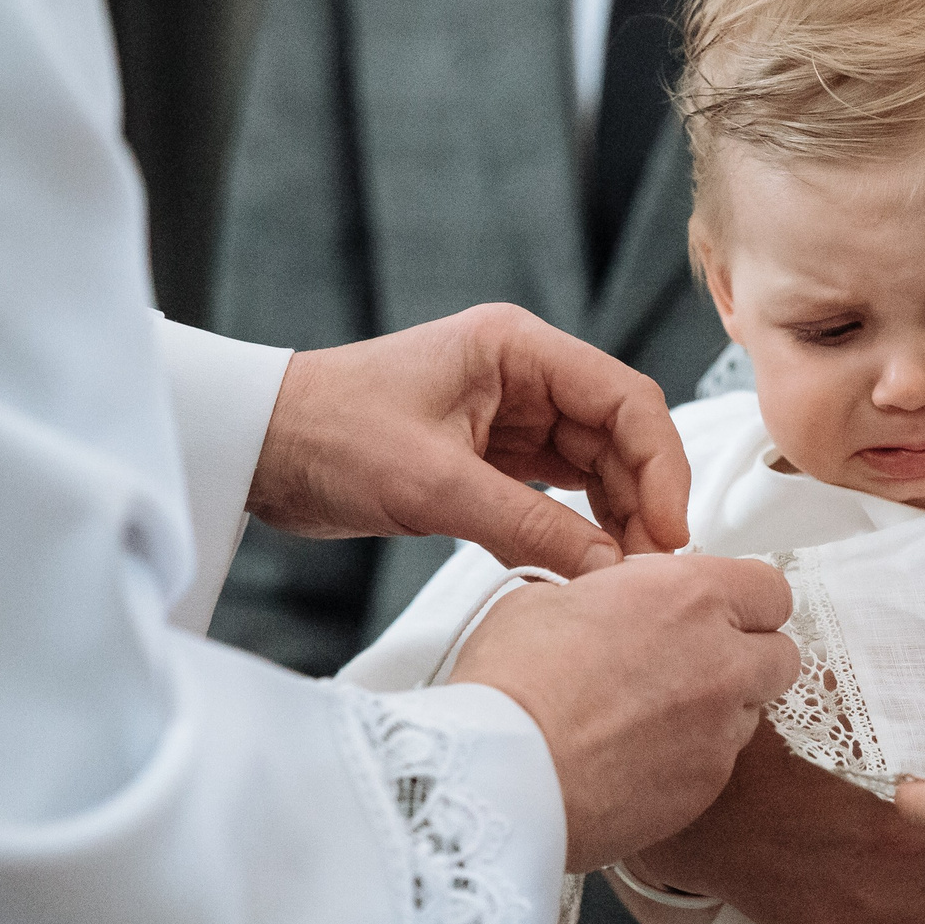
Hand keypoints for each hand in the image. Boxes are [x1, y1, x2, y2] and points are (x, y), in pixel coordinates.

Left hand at [245, 304, 690, 577]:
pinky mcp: (486, 458)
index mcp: (516, 348)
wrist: (255, 448)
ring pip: (593, 467)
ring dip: (612, 518)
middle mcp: (520, 376)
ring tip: (623, 575)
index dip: (660, 465)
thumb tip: (607, 569)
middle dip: (641, 499)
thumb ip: (530, 527)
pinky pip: (554, 492)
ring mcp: (506, 417)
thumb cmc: (324, 431)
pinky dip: (574, 528)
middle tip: (650, 566)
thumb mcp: (434, 484)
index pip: (626, 398)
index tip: (670, 528)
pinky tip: (584, 564)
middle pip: (618, 435)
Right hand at [451, 554, 798, 871]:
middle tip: (696, 662)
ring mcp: (721, 729)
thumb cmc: (513, 684)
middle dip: (748, 656)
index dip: (744, 600)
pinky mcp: (707, 786)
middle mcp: (723, 660)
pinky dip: (694, 757)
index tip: (717, 610)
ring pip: (753, 712)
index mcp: (689, 597)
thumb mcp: (547, 597)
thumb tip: (610, 601)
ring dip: (722, 708)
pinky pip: (721, 763)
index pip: (768, 588)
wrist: (502, 776)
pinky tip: (641, 757)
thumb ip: (606, 595)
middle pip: (781, 654)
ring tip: (656, 715)